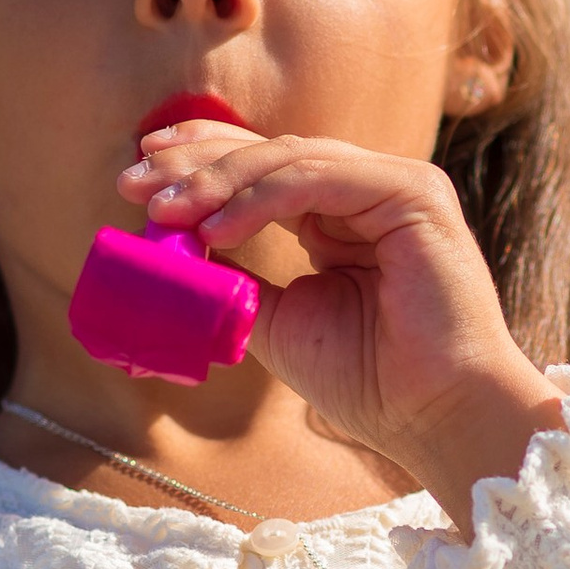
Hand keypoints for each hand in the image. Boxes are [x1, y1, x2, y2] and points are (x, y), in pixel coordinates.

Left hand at [118, 120, 562, 531]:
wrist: (435, 416)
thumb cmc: (370, 380)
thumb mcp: (276, 320)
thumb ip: (232, 278)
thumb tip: (168, 249)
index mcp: (342, 215)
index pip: (264, 168)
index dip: (200, 162)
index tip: (138, 176)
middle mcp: (369, 190)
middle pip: (271, 152)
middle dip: (196, 162)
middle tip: (134, 180)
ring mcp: (395, 185)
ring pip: (290, 158)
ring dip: (218, 181)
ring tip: (165, 211)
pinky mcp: (413, 193)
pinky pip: (320, 178)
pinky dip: (261, 200)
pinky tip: (216, 229)